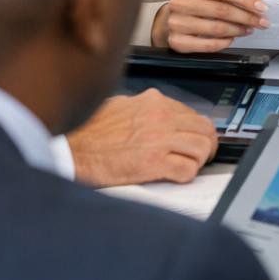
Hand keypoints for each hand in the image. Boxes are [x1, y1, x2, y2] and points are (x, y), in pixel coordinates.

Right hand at [68, 89, 217, 186]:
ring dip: (199, 160)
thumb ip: (143, 108)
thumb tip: (155, 111)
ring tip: (189, 166)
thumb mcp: (120, 105)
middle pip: (205, 129)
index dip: (197, 131)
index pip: (193, 114)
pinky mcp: (154, 164)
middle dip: (207, 145)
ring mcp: (159, 140)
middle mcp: (161, 118)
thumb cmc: (89, 130)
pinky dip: (187, 175)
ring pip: (202, 147)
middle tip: (201, 156)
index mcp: (154, 103)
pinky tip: (176, 176)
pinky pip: (187, 170)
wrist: (71, 148)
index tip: (195, 139)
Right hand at [151, 0, 267, 52]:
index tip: (262, 7)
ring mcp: (177, 23)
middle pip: (222, 10)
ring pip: (217, 28)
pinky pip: (208, 45)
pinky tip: (232, 39)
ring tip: (249, 29)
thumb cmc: (194, 5)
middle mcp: (181, 3)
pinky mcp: (177, 41)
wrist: (166, 21)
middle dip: (247, 17)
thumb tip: (256, 4)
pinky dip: (224, 43)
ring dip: (238, 30)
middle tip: (262, 22)